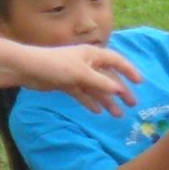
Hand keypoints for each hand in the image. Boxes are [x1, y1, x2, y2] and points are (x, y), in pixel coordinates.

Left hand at [13, 42, 139, 114]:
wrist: (28, 69)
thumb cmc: (56, 65)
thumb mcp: (82, 74)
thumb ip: (102, 83)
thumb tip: (120, 91)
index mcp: (93, 55)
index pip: (116, 61)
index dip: (129, 71)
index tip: (140, 83)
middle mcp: (87, 64)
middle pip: (108, 78)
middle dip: (120, 91)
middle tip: (132, 104)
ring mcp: (77, 74)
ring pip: (97, 89)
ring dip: (107, 101)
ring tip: (117, 114)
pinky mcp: (68, 84)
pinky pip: (84, 94)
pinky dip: (90, 102)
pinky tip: (98, 111)